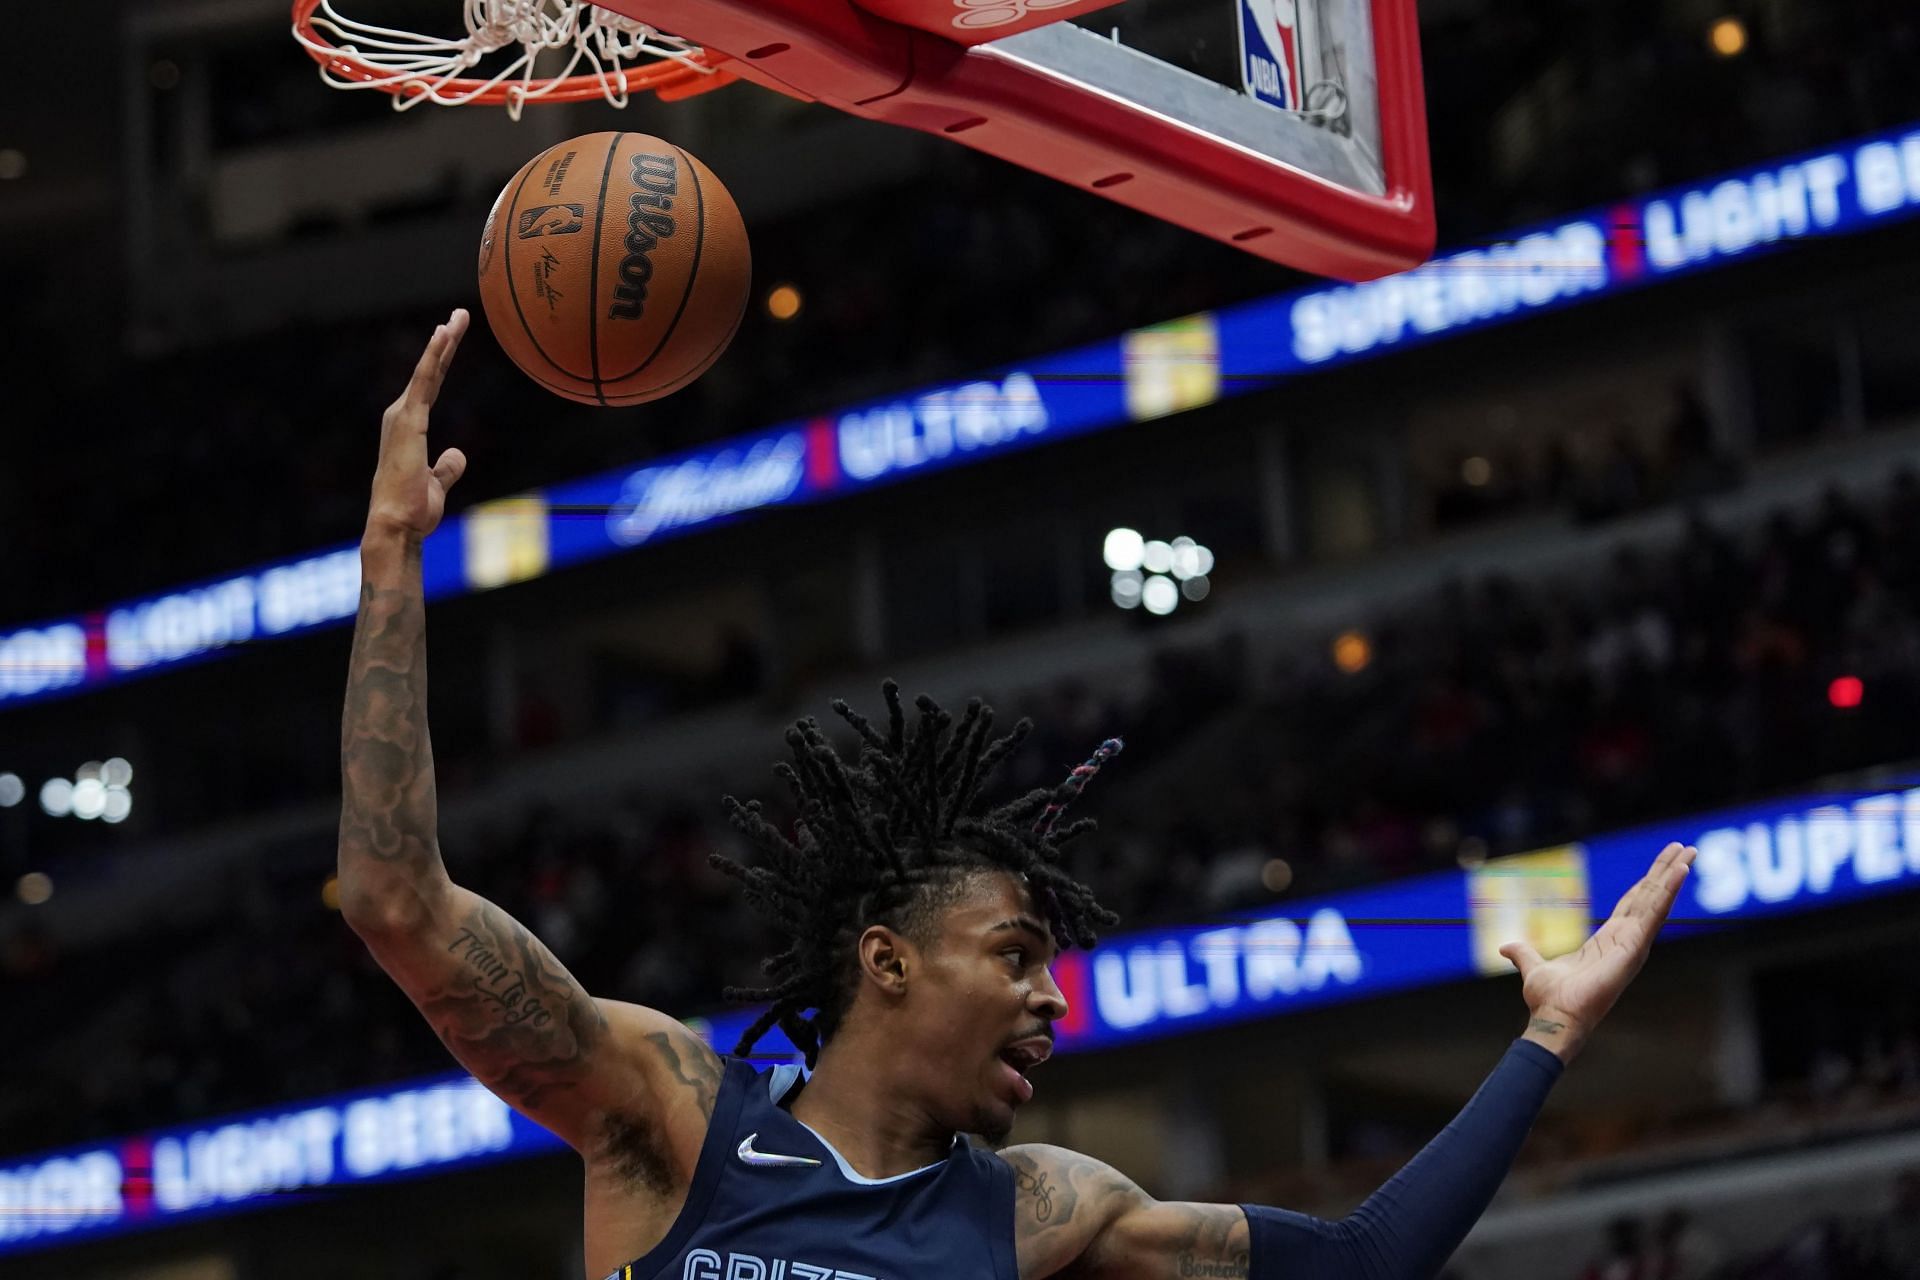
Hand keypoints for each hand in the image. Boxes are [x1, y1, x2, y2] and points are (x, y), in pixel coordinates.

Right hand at [365, 309, 469, 542]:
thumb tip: (457, 454)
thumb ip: (446, 467)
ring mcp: (403, 416)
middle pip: (429, 372)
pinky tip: (443, 336)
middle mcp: (401, 416)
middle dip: (445, 342)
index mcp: (408, 427)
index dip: (441, 361)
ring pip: (427, 371)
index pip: (429, 386)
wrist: (396, 525)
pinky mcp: (409, 421)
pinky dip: (433, 357)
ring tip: (458, 317)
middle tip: (461, 315)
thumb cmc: (412, 509)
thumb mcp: (436, 483)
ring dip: (442, 342)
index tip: (452, 337)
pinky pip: (423, 382)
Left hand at [1500, 842, 1695, 1062]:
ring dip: (1673, 876)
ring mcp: (1632, 944)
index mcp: (1607, 941)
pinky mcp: (1633, 947)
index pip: (1632, 905)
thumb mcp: (1533, 967)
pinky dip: (1668, 893)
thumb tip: (1505, 947)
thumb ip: (1524, 953)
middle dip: (1666, 873)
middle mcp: (1625, 940)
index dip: (1647, 885)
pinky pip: (1653, 914)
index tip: (1662, 866)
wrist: (1555, 1017)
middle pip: (1649, 898)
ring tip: (1689, 852)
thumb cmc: (1549, 1000)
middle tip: (1685, 848)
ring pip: (1657, 902)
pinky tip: (1679, 873)